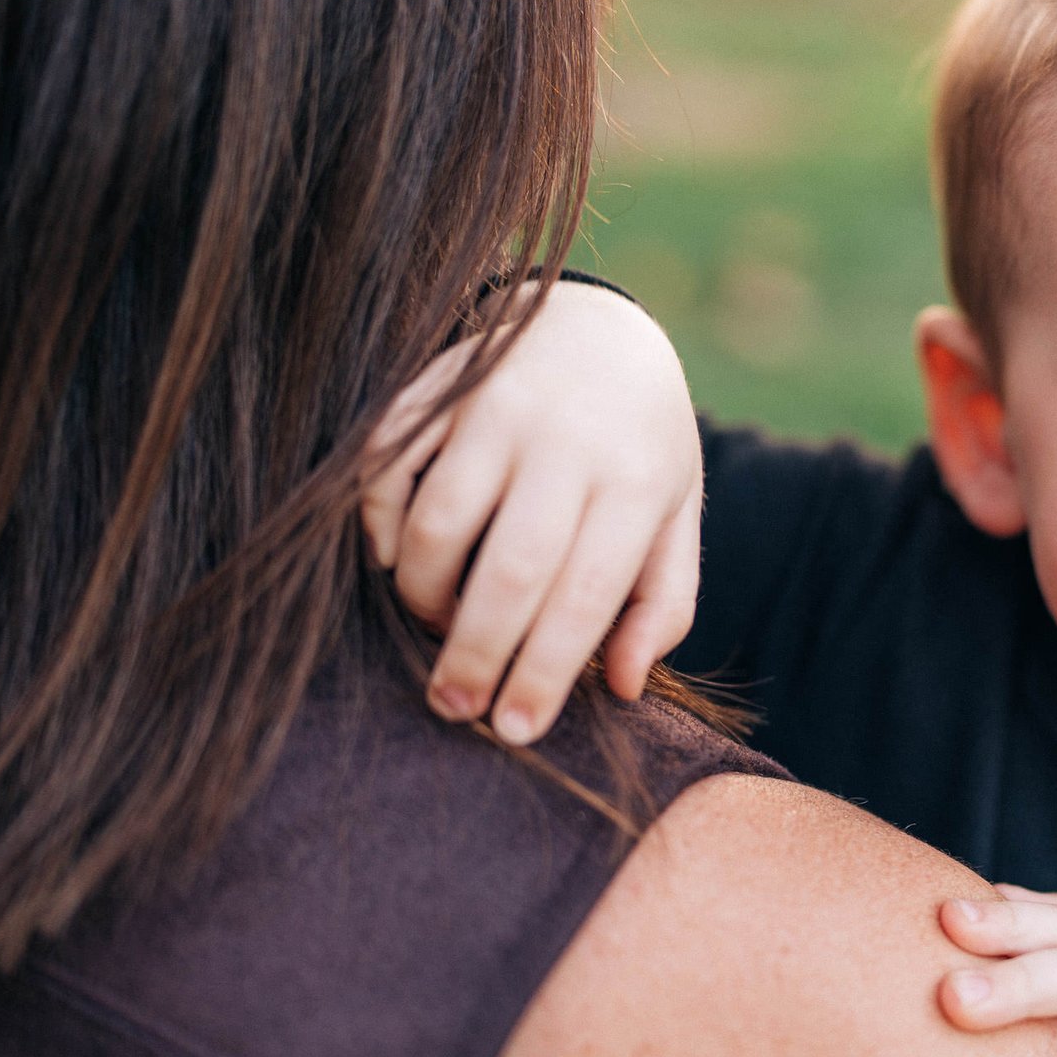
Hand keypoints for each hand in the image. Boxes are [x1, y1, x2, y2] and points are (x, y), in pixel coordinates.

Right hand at [360, 280, 700, 742]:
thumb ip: (661, 602)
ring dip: (424, 595)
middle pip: (510, 570)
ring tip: (436, 629)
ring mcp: (495, 406)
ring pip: (438, 523)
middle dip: (476, 653)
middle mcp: (566, 440)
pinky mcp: (437, 386)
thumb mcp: (675, 515)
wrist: (598, 326)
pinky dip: (381, 526)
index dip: (544, 671)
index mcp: (635, 479)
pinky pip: (387, 468)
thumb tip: (620, 687)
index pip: (585, 596)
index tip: (514, 730)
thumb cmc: (640, 445)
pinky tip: (399, 561)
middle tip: (454, 707)